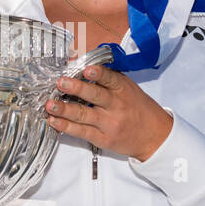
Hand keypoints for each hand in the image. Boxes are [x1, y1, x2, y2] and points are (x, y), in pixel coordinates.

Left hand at [45, 64, 173, 161]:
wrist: (154, 136)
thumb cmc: (139, 109)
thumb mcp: (129, 89)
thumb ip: (109, 79)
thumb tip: (83, 67)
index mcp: (123, 90)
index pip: (110, 79)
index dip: (99, 74)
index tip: (87, 69)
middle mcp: (116, 106)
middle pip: (95, 96)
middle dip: (76, 88)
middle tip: (61, 82)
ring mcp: (109, 124)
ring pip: (84, 115)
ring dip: (65, 109)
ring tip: (50, 104)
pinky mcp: (103, 139)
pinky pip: (82, 132)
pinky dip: (66, 127)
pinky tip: (55, 121)